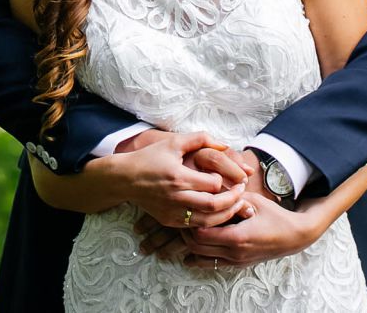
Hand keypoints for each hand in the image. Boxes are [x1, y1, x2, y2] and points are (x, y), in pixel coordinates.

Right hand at [107, 130, 247, 228]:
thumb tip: (225, 144)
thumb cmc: (150, 158)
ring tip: (235, 205)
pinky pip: (195, 227)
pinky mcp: (169, 221)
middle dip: (233, 201)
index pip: (213, 184)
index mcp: (178, 177)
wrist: (124, 178)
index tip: (232, 178)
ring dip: (225, 215)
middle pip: (214, 206)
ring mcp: (172, 212)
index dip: (225, 182)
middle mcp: (176, 197)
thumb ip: (200, 139)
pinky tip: (217, 214)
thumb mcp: (173, 142)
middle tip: (242, 193)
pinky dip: (210, 222)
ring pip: (207, 221)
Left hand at [180, 191, 320, 267]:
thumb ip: (231, 197)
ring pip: (201, 259)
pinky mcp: (237, 265)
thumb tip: (211, 189)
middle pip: (196, 248)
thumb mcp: (254, 200)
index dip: (191, 222)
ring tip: (190, 228)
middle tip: (185, 217)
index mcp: (237, 237)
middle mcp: (234, 253)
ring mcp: (236, 262)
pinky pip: (211, 264)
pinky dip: (200, 255)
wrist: (294, 237)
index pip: (201, 234)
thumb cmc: (275, 216)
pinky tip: (197, 243)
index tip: (191, 208)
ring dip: (191, 245)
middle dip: (187, 233)